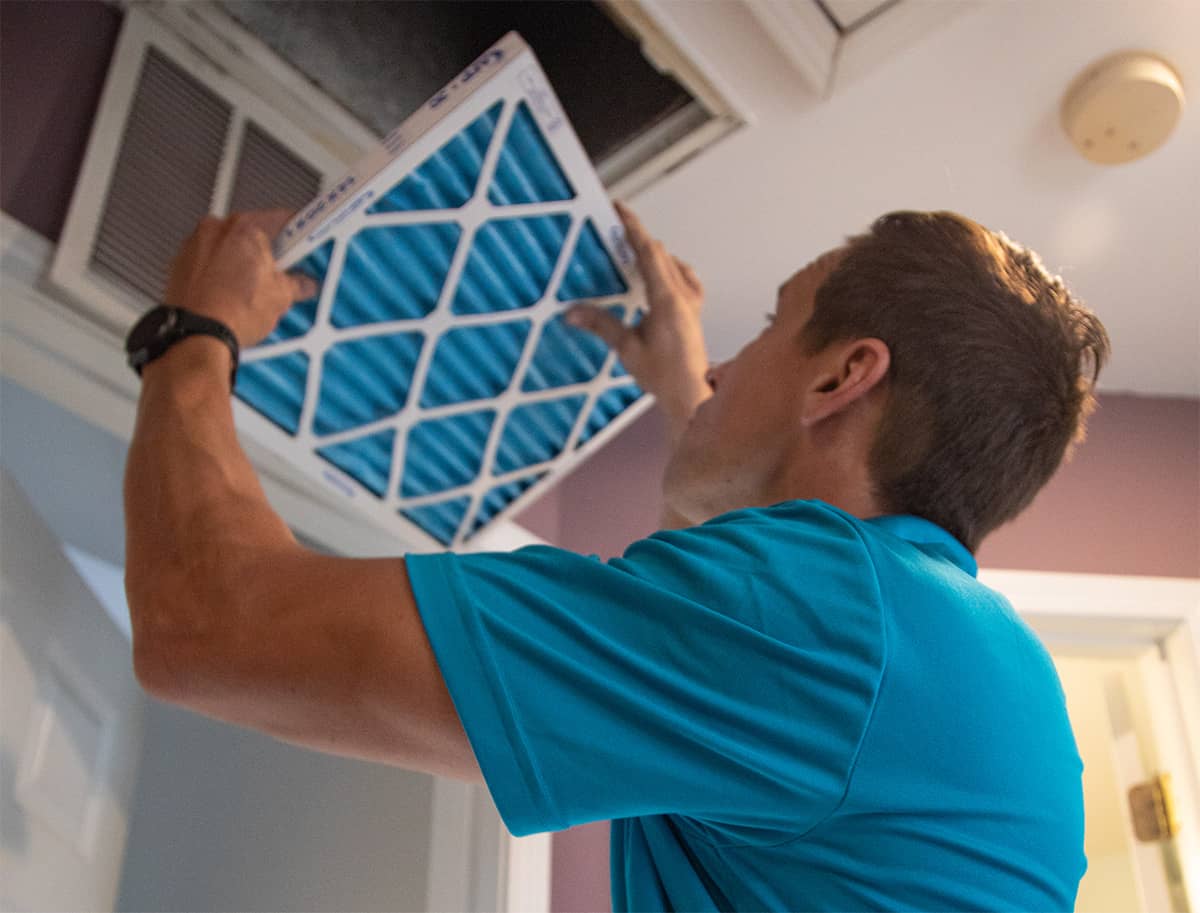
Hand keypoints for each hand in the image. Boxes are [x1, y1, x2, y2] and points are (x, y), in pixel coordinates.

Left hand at [165, 210, 317, 348]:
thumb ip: (297, 283)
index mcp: (244, 227)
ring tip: (251, 292)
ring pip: (227, 248)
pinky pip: (207, 263)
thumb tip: (302, 284)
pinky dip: (218, 275)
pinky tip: (229, 296)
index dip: (299, 233)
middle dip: (267, 253)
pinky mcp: (178, 266)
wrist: (197, 335)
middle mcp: (215, 229)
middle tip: (279, 276)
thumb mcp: (281, 297)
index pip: (282, 219)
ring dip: (241, 264)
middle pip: (251, 233)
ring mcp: (193, 246)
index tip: (303, 242)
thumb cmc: (231, 312)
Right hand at [565, 202, 710, 433]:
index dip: (633, 228)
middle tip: (618, 227)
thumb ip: (600, 325)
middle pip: (660, 253)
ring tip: (634, 250)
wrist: (690, 395)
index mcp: (668, 300)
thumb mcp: (626, 348)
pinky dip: (671, 269)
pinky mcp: (694, 312)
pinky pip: (686, 278)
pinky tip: (664, 275)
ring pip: (673, 264)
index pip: (649, 252)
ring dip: (654, 253)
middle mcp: (684, 296)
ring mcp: (692, 303)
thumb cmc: (665, 376)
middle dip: (638, 237)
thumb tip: (573, 310)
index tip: (620, 210)